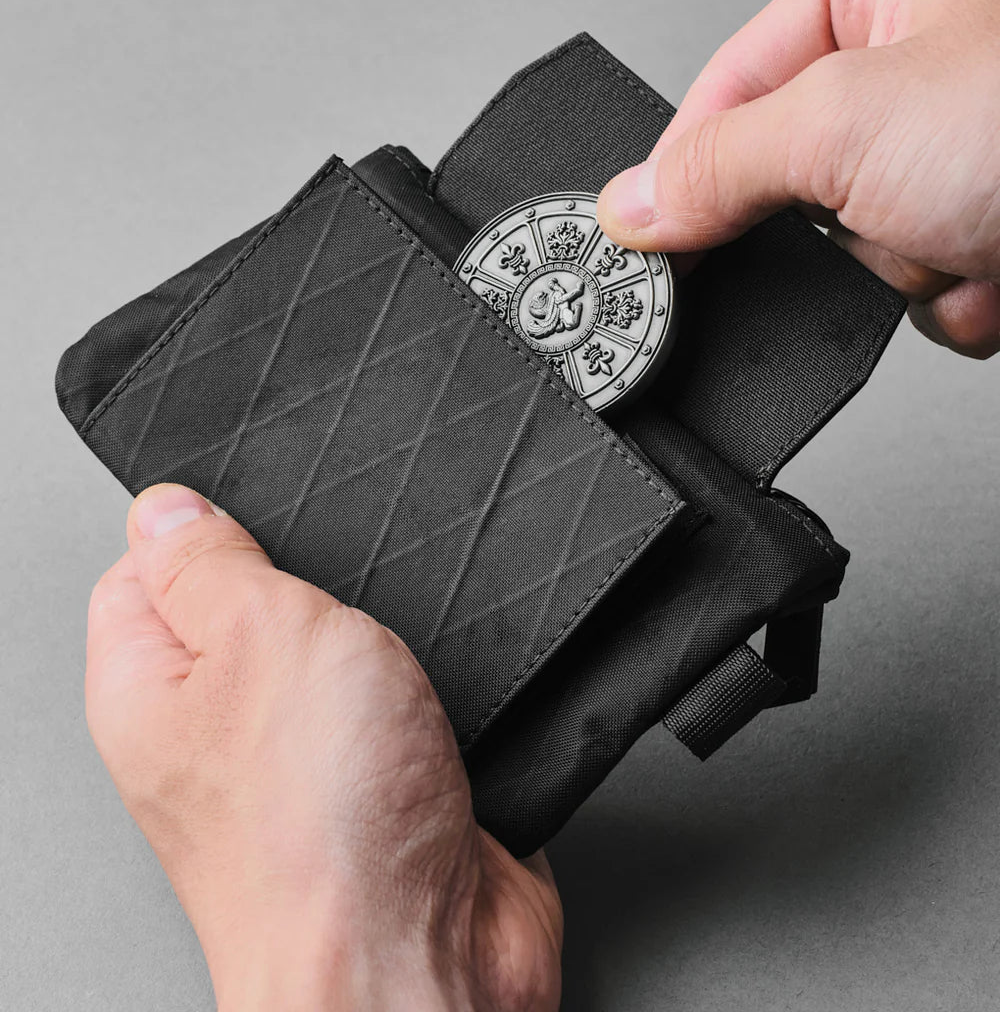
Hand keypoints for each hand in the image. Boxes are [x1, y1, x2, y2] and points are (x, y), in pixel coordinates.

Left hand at [86, 483, 561, 1010]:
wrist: (421, 956)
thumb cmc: (322, 825)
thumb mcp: (257, 635)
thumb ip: (208, 562)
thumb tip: (167, 509)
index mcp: (152, 687)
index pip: (146, 568)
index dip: (207, 532)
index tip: (260, 528)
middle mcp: (218, 726)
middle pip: (256, 600)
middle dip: (312, 580)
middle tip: (339, 598)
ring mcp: (303, 759)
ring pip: (341, 645)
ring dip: (383, 634)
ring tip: (395, 658)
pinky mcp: (381, 781)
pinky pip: (404, 697)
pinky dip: (434, 683)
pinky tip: (441, 693)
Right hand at [597, 0, 999, 357]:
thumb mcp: (845, 124)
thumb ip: (718, 164)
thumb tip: (633, 201)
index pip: (738, 75)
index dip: (693, 156)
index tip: (653, 223)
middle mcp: (934, 61)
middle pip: (795, 173)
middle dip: (837, 222)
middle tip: (871, 212)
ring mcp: (967, 152)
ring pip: (857, 245)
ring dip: (902, 265)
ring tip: (965, 234)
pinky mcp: (995, 227)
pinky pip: (917, 287)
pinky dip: (950, 296)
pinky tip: (998, 267)